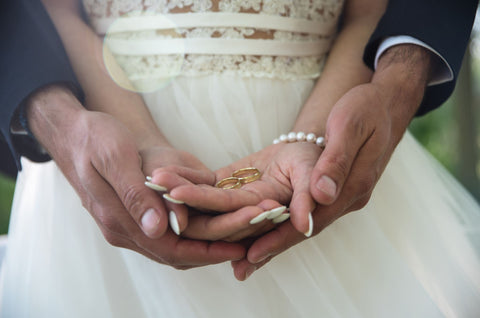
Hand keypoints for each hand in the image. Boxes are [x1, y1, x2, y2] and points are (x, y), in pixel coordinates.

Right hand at [26, 85, 244, 267]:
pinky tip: (215, 223)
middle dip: (216, 249)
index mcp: (119, 219)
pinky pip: (169, 235)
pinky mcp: (134, 216)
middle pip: (177, 255)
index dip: (207, 251)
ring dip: (208, 244)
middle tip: (251, 237)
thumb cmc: (95, 138)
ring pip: (175, 248)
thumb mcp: (115, 157)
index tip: (240, 246)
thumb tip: (158, 229)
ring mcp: (128, 226)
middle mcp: (124, 230)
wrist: (76, 132)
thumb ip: (135, 194)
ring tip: (241, 233)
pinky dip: (194, 234)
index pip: (171, 250)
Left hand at [154, 141, 322, 240]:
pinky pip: (204, 182)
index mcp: (271, 213)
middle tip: (162, 194)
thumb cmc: (317, 160)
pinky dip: (185, 175)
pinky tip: (163, 170)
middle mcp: (249, 212)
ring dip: (180, 190)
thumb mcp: (315, 174)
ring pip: (204, 199)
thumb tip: (305, 225)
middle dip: (188, 205)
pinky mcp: (228, 185)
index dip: (218, 218)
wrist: (307, 150)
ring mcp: (235, 200)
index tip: (189, 213)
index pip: (242, 220)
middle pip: (216, 214)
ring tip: (155, 178)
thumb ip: (309, 198)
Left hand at [232, 45, 432, 279]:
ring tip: (245, 258)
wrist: (383, 105)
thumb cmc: (365, 108)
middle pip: (306, 229)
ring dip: (276, 241)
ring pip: (305, 224)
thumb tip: (322, 196)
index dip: (282, 237)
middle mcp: (348, 197)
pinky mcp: (335, 190)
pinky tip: (266, 231)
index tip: (255, 252)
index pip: (314, 219)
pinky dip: (285, 224)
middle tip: (240, 268)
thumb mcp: (350, 125)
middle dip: (273, 247)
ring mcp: (343, 195)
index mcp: (354, 184)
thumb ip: (336, 160)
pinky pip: (307, 212)